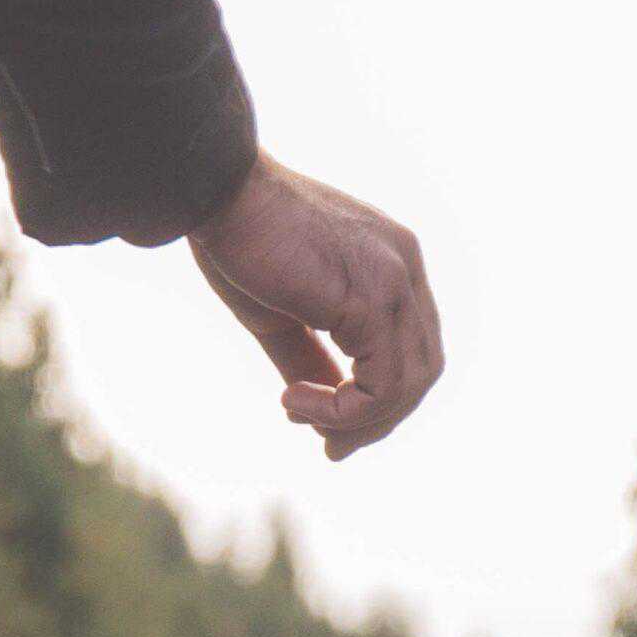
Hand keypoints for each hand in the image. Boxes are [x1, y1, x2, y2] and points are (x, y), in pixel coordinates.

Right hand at [189, 154, 442, 460]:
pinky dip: (343, 410)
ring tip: (300, 416)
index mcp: (393, 264)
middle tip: (329, 447)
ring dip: (356, 421)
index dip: (380, 399)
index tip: (329, 426)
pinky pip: (381, 383)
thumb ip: (311, 359)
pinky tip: (296, 401)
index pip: (412, 349)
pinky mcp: (373, 296)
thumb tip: (327, 411)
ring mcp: (396, 280)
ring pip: (407, 384)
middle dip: (377, 421)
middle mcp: (406, 269)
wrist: (214, 189)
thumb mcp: (282, 315)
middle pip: (421, 372)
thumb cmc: (238, 240)